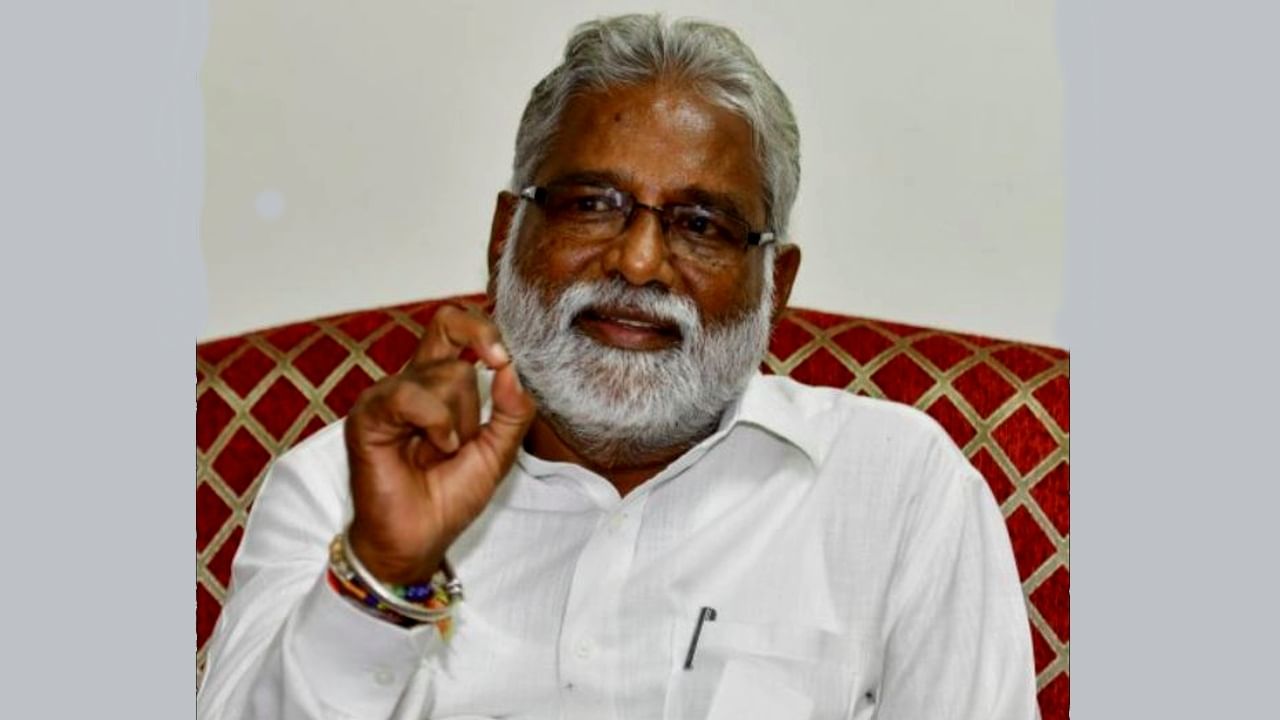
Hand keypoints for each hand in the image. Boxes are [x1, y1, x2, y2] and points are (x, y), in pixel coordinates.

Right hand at [343, 304, 535, 583]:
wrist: (417, 539)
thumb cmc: (448, 497)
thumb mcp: (498, 452)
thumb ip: (512, 411)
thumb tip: (513, 368)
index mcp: (437, 383)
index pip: (454, 325)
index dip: (483, 328)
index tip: (504, 358)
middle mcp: (411, 381)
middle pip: (449, 327)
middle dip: (480, 364)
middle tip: (478, 417)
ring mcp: (388, 395)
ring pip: (448, 373)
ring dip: (461, 420)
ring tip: (443, 452)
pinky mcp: (368, 415)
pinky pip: (411, 396)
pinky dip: (436, 424)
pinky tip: (436, 449)